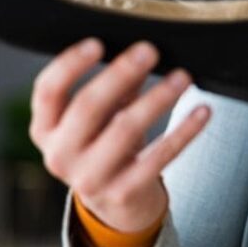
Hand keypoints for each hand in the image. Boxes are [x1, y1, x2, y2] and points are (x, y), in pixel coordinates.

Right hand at [30, 38, 210, 231]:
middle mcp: (60, 155)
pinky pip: (158, 157)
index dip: (69, 64)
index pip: (47, 91)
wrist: (115, 203)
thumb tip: (140, 49)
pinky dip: (183, 132)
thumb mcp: (100, 116)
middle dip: (119, 75)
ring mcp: (89, 179)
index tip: (98, 43)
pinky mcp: (123, 193)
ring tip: (181, 77)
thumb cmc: (104, 144)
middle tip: (149, 50)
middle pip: (87, 107)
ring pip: (124, 130)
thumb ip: (115, 86)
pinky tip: (202, 111)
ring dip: (156, 99)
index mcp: (45, 130)